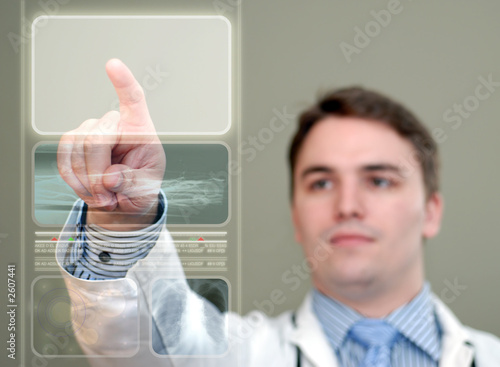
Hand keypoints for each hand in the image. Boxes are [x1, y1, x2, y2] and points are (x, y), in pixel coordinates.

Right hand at [57, 59, 165, 229]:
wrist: (125, 199)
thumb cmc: (142, 186)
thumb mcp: (146, 188)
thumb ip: (131, 182)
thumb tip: (110, 178)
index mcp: (140, 130)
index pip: (133, 101)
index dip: (123, 83)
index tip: (113, 65)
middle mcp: (115, 125)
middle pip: (97, 137)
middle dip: (98, 172)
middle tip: (109, 196)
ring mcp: (91, 131)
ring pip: (76, 148)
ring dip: (86, 180)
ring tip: (103, 196)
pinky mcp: (74, 143)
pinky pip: (64, 158)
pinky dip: (73, 180)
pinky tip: (88, 189)